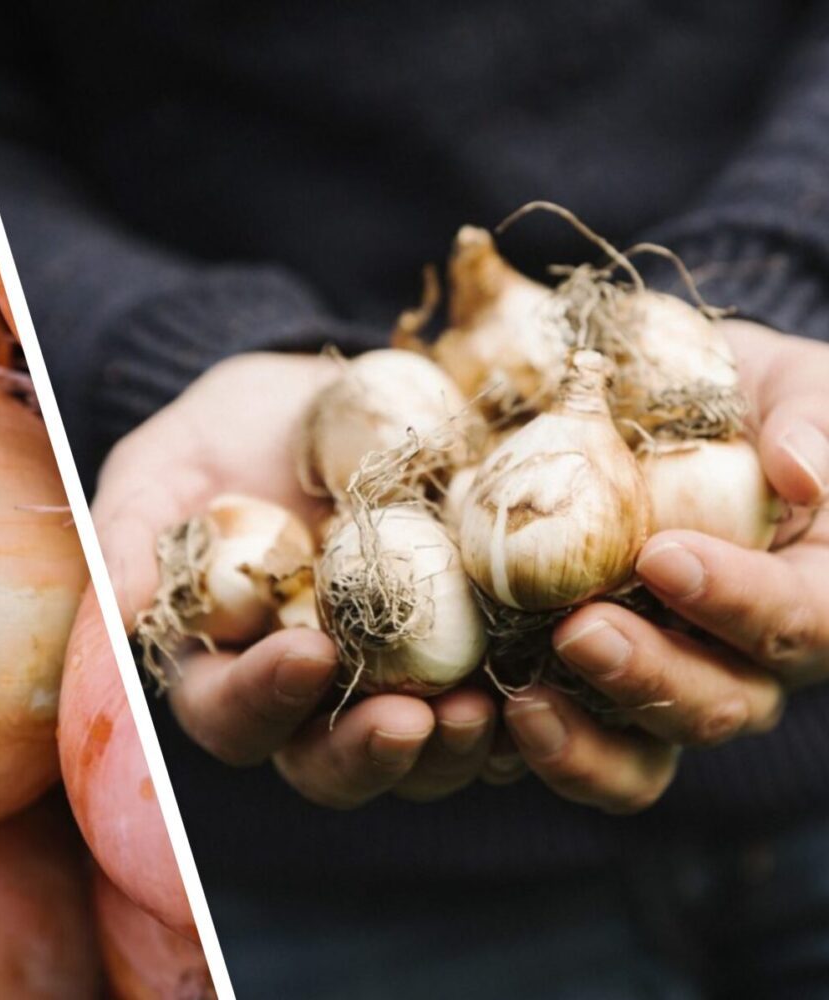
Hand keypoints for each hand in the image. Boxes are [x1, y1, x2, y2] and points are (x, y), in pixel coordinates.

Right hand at [92, 353, 501, 807]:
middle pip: (328, 765)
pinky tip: (555, 676)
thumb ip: (128, 536)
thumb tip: (116, 609)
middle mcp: (309, 699)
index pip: (229, 718)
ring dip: (456, 750)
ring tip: (492, 705)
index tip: (307, 651)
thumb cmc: (228, 431)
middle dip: (370, 753)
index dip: (263, 701)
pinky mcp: (472, 656)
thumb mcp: (163, 465)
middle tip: (417, 717)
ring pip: (422, 758)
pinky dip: (530, 711)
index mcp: (224, 668)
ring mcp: (393, 684)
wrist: (328, 395)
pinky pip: (506, 712)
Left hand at [507, 320, 828, 812]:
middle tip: (578, 629)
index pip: (801, 620)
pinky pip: (580, 757)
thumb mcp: (787, 385)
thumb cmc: (741, 397)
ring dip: (589, 739)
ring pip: (649, 754)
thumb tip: (800, 474)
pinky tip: (487, 717)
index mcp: (812, 592)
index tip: (661, 556)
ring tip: (524, 700)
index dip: (738, 600)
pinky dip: (539, 749)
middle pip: (723, 704)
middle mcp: (746, 661)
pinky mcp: (593, 701)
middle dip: (652, 675)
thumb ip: (808, 420)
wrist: (653, 414)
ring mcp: (666, 688)